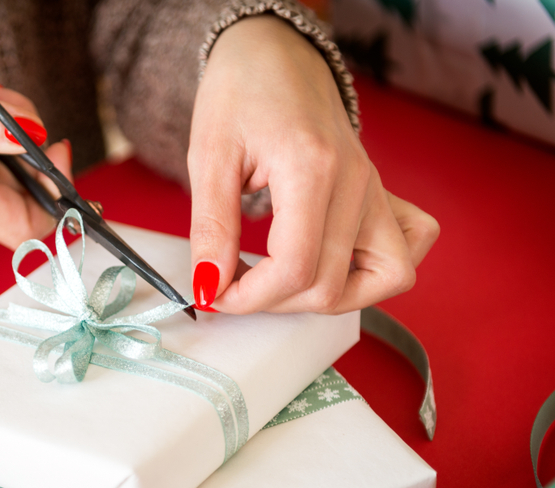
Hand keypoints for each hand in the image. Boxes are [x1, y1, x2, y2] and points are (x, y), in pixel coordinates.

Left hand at [187, 16, 437, 313]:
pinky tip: (333, 262)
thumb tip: (209, 286)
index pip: (295, 268)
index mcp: (312, 168)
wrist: (274, 53)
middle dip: (273, 302)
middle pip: (331, 285)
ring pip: (385, 278)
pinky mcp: (382, 193)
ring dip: (329, 296)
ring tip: (281, 282)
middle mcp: (357, 183)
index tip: (215, 293)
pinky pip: (410, 247)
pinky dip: (377, 270)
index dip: (249, 297)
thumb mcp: (209, 157)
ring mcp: (376, 189)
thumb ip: (211, 227)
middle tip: (232, 284)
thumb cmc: (241, 93)